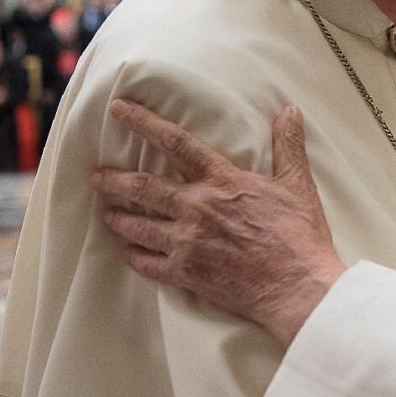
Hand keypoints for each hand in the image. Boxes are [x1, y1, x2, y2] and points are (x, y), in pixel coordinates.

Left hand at [90, 100, 344, 346]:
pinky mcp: (186, 273)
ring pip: (137, 226)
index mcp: (222, 181)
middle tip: (96, 175)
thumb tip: (289, 110)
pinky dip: (133, 257)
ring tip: (106, 213)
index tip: (118, 109)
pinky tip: (127, 253)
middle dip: (113, 179)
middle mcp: (197, 207)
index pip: (175, 142)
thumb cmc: (299, 236)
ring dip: (118, 218)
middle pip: (142, 186)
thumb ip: (288, 146)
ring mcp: (188, 242)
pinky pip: (147, 264)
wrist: (297, 287)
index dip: (144, 122)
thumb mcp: (298, 184)